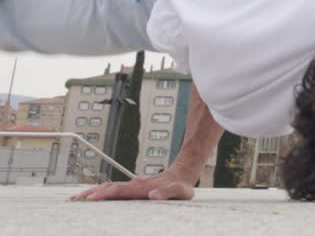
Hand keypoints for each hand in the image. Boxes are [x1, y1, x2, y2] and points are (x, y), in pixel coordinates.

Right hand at [70, 168, 194, 201]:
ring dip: (92, 192)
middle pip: (108, 188)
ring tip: (76, 199)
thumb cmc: (180, 186)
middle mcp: (134, 184)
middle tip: (74, 200)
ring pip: (108, 187)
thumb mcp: (179, 192)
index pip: (119, 191)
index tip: (90, 199)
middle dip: (91, 194)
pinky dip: (100, 193)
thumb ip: (167, 193)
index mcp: (142, 187)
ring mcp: (132, 185)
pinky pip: (113, 190)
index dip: (104, 195)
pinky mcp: (132, 189)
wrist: (181, 173)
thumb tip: (152, 195)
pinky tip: (92, 198)